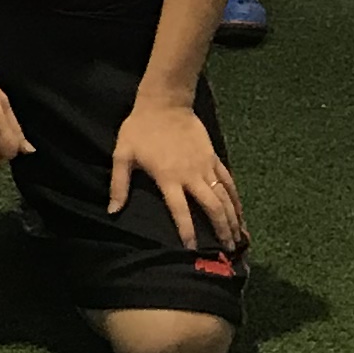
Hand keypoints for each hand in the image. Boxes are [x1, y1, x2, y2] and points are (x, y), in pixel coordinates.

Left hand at [107, 99, 243, 252]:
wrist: (164, 103)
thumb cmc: (140, 129)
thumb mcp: (123, 155)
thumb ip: (119, 185)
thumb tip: (112, 211)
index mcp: (168, 178)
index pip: (180, 211)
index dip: (187, 231)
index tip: (193, 249)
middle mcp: (191, 176)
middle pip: (211, 208)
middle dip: (221, 229)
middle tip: (227, 249)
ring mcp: (205, 166)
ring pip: (224, 197)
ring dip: (233, 218)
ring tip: (239, 237)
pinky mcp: (213, 157)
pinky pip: (228, 181)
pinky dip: (236, 198)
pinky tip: (241, 212)